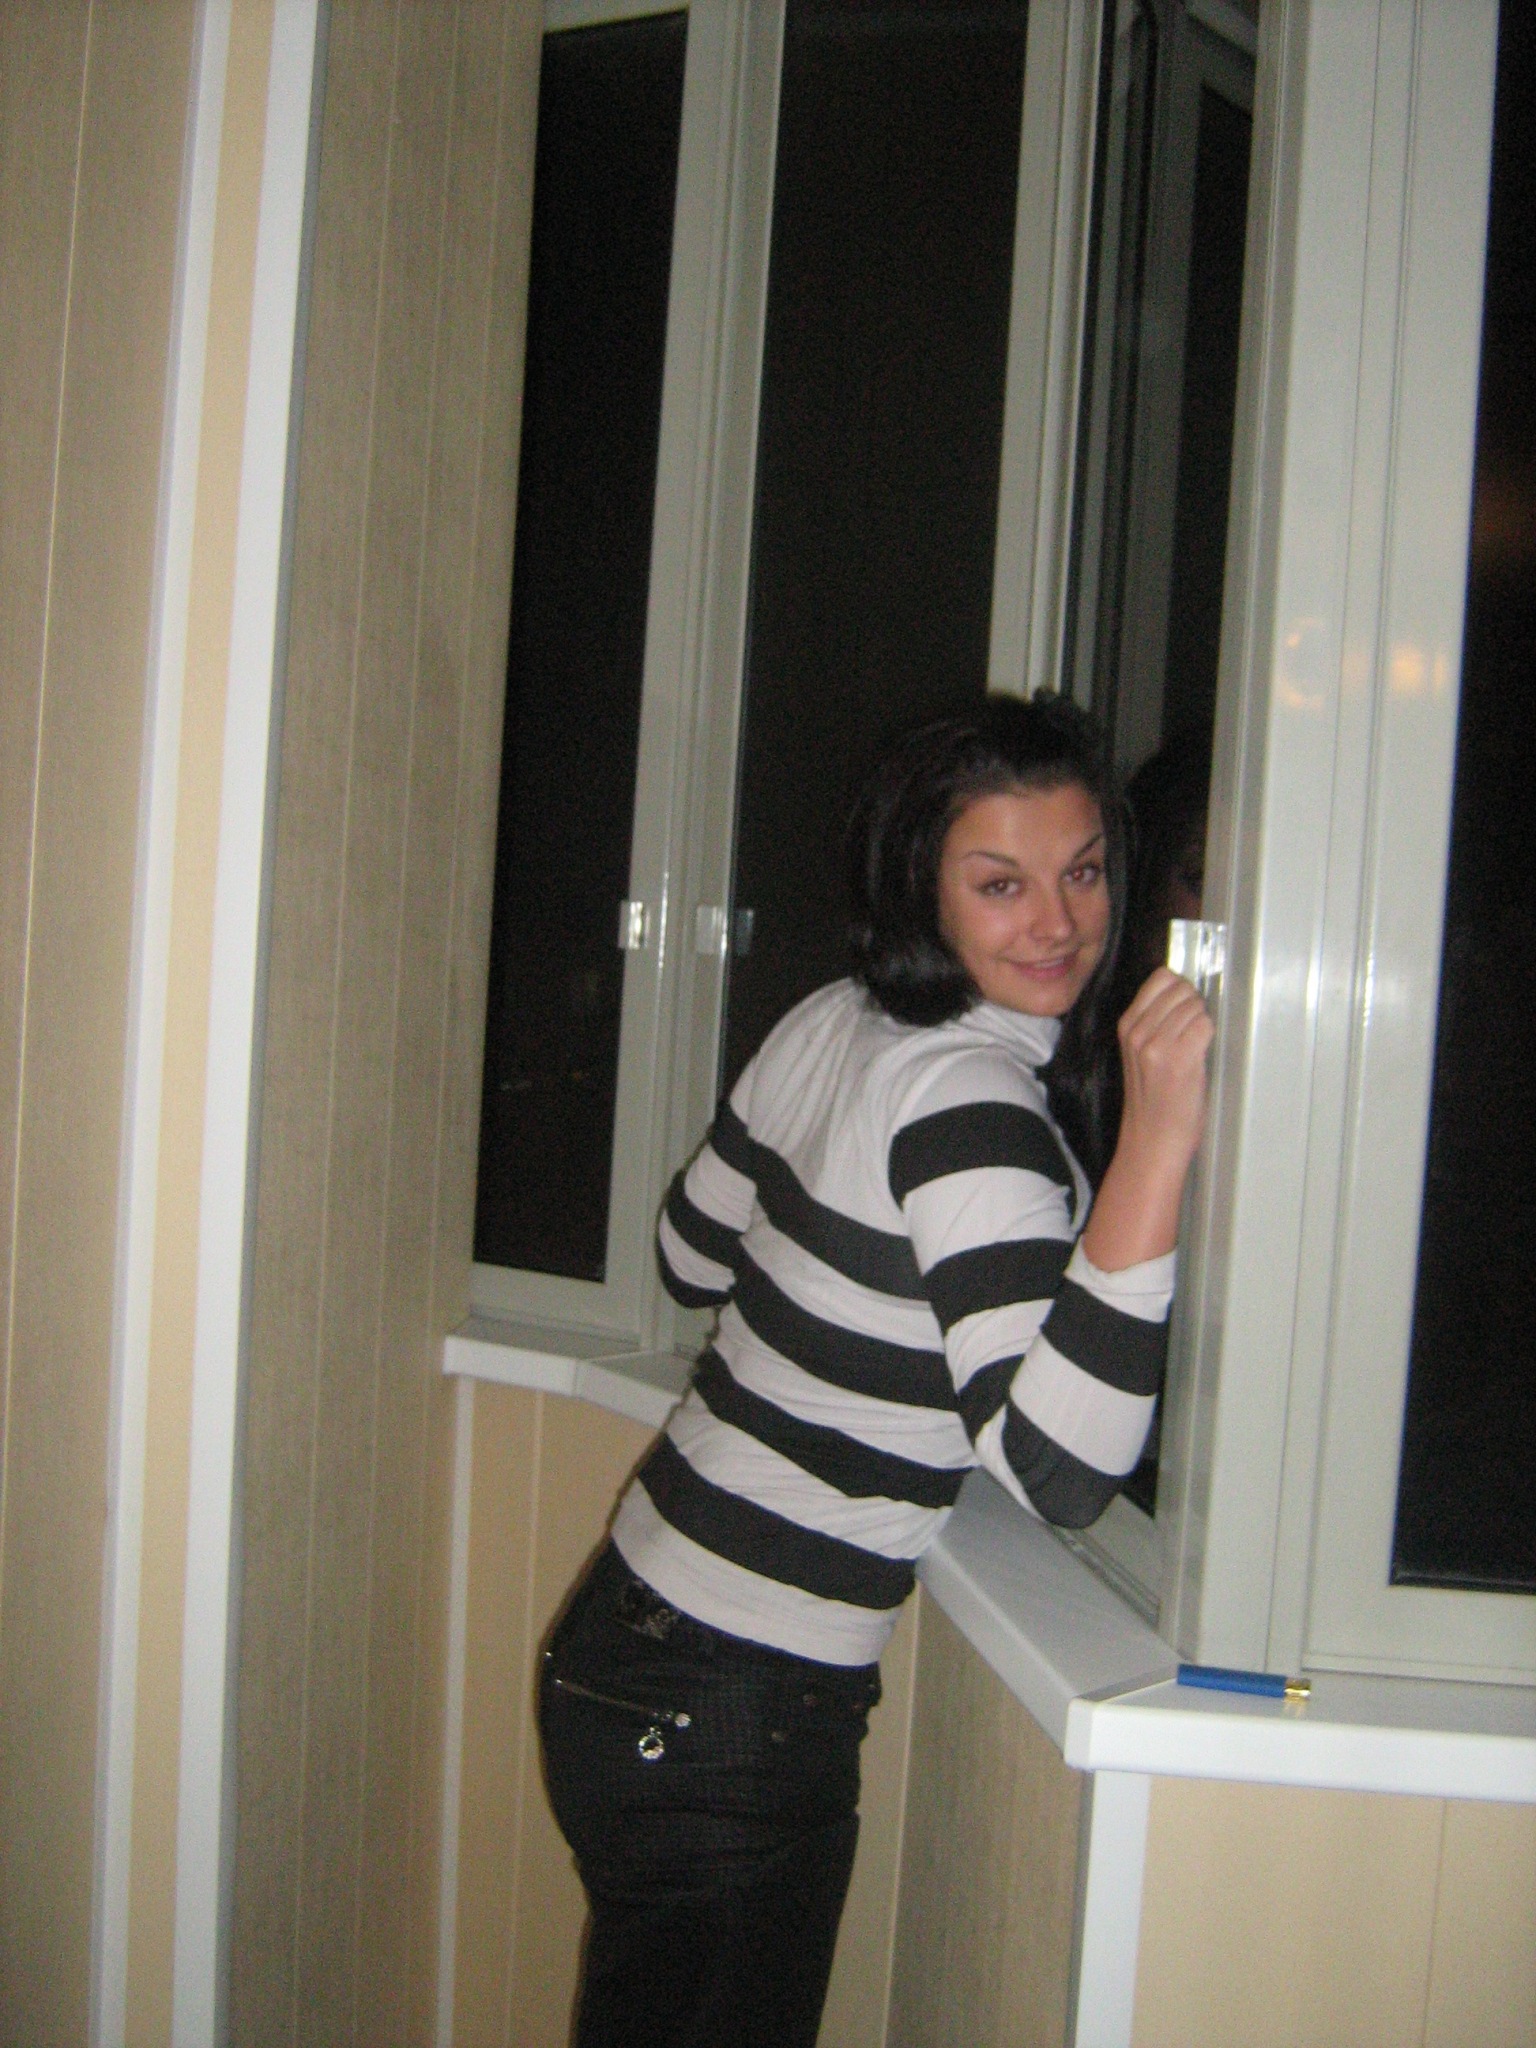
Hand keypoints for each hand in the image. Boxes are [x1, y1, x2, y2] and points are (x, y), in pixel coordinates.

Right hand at [1080, 968, 1212, 1271]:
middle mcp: (1139, 1031)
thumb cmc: (1153, 1100)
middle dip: (1194, 1005)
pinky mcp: (1179, 1058)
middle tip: (1191, 1032)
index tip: (1183, 1009)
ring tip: (1193, 1048)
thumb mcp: (1140, 1052)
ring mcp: (1157, 1044)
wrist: (1152, 1140)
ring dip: (1202, 1023)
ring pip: (1196, 1006)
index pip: (1161, 978)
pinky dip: (1209, 1037)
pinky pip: (1205, 1025)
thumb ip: (1154, 1022)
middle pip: (1182, 988)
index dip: (1180, 989)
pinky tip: (1199, 1057)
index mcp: (1127, 1025)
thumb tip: (1184, 992)